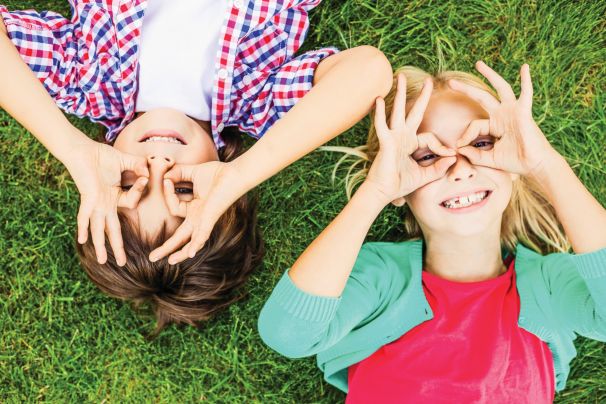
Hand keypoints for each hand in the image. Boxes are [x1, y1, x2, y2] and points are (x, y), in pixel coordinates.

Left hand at [65, 138, 148, 265]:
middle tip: (122, 263)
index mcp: (114, 198)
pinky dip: (84, 227)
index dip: (141, 191)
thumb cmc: (101, 155)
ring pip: (100, 228)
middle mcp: (104, 204)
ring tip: (104, 262)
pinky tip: (82, 240)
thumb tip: (147, 173)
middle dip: (117, 247)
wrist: (82, 150)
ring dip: (102, 245)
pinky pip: (85, 215)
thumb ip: (138, 166)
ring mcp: (96, 203)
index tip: (144, 178)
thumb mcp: (125, 161)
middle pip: (113, 230)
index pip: (131, 204)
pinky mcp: (87, 198)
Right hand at [148, 161, 243, 263]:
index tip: (167, 179)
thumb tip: (165, 176)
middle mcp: (199, 218)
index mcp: (195, 209)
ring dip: (179, 252)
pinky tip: (190, 254)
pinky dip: (195, 244)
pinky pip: (202, 235)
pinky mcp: (210, 219)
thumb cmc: (218, 174)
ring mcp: (204, 220)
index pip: (174, 208)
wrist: (234, 174)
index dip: (167, 194)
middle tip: (152, 258)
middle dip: (167, 247)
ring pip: (190, 241)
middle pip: (180, 237)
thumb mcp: (192, 173)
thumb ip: (178, 173)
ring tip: (168, 261)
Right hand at [365, 73, 456, 205]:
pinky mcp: (385, 143)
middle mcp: (401, 137)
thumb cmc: (399, 184)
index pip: (430, 137)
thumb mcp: (424, 175)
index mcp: (409, 144)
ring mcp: (392, 138)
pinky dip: (379, 113)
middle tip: (429, 80)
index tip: (451, 154)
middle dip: (421, 96)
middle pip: (413, 112)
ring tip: (400, 77)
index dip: (441, 146)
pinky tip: (377, 100)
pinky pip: (382, 125)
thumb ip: (439, 168)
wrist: (383, 193)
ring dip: (399, 94)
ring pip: (397, 111)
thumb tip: (454, 158)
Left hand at [449, 61, 557, 175]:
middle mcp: (503, 114)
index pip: (474, 124)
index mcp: (494, 125)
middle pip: (482, 97)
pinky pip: (526, 94)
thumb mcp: (490, 158)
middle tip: (450, 82)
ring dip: (489, 75)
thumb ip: (474, 155)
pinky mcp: (523, 112)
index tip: (459, 147)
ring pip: (500, 88)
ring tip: (478, 64)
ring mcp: (513, 111)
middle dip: (466, 89)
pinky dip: (526, 80)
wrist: (534, 166)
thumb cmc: (515, 162)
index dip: (465, 136)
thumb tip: (458, 149)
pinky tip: (525, 67)